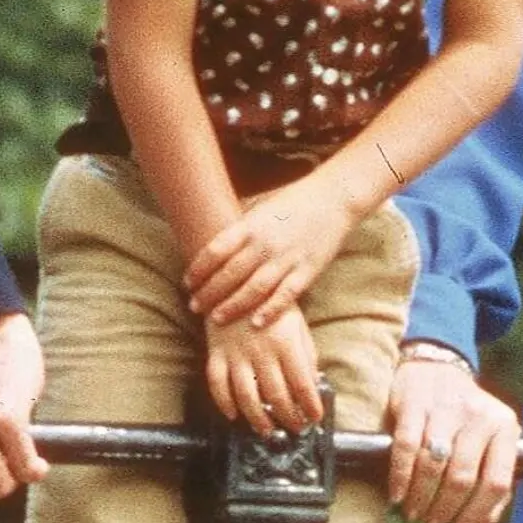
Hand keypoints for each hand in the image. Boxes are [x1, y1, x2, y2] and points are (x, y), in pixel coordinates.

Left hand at [183, 177, 358, 328]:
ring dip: (232, 305)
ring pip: (254, 289)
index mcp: (251, 225)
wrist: (334, 198)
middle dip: (209, 292)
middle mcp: (266, 243)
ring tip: (216, 318)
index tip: (187, 282)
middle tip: (194, 306)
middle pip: (230, 274)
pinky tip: (255, 324)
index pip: (216, 250)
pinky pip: (285, 296)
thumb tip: (211, 241)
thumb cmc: (293, 201)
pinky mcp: (307, 271)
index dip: (198, 269)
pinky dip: (270, 311)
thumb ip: (239, 227)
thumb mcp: (260, 206)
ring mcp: (287, 258)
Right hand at [202, 308, 325, 435]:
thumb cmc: (269, 301)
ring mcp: (236, 353)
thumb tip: (313, 382)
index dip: (310, 405)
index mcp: (286, 342)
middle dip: (289, 417)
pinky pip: (217, 383)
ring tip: (268, 430)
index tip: (316, 418)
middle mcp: (261, 351)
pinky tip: (233, 415)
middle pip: (276, 395)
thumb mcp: (296, 321)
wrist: (234, 278)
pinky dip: (223, 403)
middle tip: (296, 428)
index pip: (302, 383)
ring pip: (247, 396)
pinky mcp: (216, 352)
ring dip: (258, 419)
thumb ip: (306, 352)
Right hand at [384, 348, 519, 522]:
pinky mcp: (414, 404)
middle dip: (444, 508)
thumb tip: (480, 522)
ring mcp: (446, 408)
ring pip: (433, 465)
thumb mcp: (490, 441)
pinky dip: (400, 477)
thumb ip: (492, 479)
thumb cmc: (465, 417)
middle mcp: (479, 416)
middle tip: (432, 522)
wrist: (436, 369)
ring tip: (414, 512)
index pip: (497, 481)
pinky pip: (406, 448)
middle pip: (462, 477)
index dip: (477, 512)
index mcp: (505, 427)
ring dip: (421, 497)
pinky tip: (397, 495)